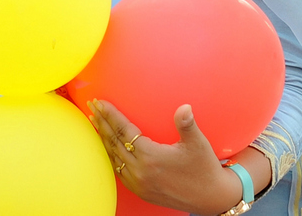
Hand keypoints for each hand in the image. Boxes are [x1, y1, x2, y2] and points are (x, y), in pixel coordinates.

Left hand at [88, 100, 242, 214]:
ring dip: (103, 138)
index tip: (100, 102)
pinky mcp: (140, 190)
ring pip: (113, 156)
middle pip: (114, 142)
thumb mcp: (197, 144)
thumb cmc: (205, 168)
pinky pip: (119, 170)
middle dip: (101, 122)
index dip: (111, 115)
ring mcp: (138, 182)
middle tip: (91, 106)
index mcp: (151, 156)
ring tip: (95, 122)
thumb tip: (184, 107)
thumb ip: (187, 124)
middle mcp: (140, 171)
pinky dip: (111, 155)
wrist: (210, 198)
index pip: (124, 131)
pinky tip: (108, 146)